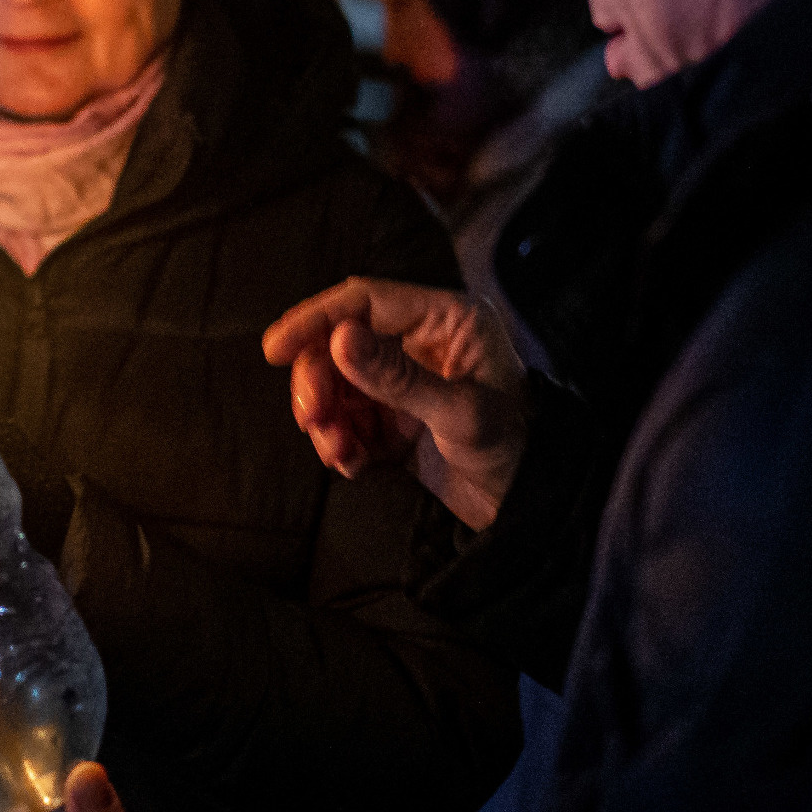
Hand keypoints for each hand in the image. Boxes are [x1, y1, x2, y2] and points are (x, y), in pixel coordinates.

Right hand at [261, 278, 528, 529]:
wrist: (535, 510)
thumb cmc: (516, 449)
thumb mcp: (459, 412)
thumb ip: (396, 376)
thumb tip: (337, 338)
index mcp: (447, 321)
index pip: (366, 301)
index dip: (316, 319)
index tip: (276, 348)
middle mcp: (422, 344)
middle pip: (341, 344)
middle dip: (319, 381)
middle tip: (312, 417)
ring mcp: (406, 383)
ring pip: (338, 386)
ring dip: (326, 419)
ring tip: (336, 451)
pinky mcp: (395, 422)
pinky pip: (349, 422)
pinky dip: (340, 442)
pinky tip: (349, 464)